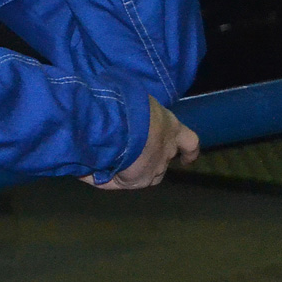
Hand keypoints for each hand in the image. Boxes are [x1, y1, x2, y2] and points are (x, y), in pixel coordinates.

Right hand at [83, 97, 199, 190]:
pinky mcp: (138, 180)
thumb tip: (124, 114)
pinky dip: (108, 180)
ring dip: (131, 172)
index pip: (189, 142)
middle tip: (133, 157)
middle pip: (164, 160)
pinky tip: (92, 174)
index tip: (187, 159)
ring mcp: (155, 166)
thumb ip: (137, 111)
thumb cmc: (131, 104)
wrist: (124, 123)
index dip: (188, 152)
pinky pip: (120, 182)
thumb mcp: (138, 99)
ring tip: (106, 165)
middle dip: (153, 160)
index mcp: (170, 126)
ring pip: (146, 175)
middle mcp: (167, 149)